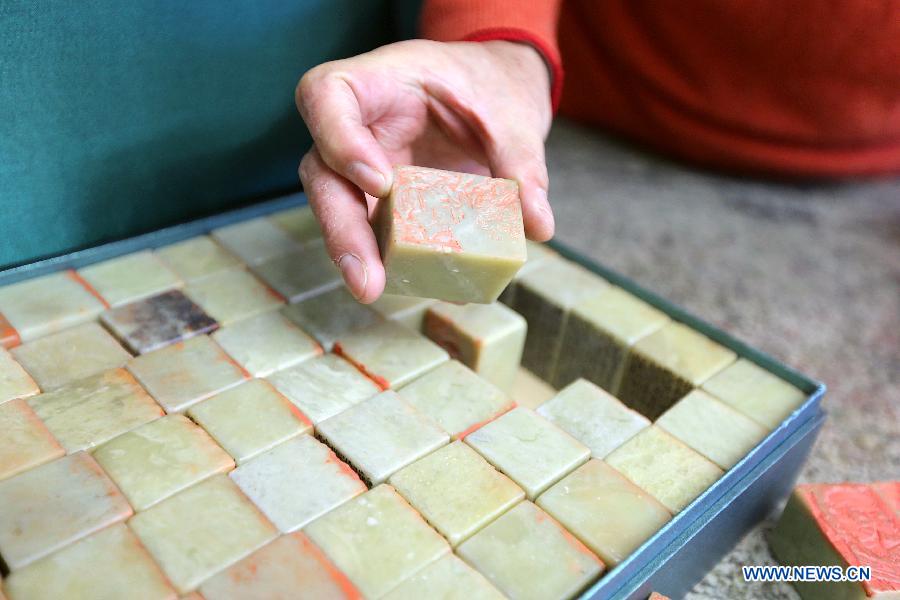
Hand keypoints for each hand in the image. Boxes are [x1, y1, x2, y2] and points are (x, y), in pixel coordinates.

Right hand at [296, 39, 553, 302]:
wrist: (494, 91)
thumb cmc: (489, 86)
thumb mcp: (511, 114)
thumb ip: (521, 161)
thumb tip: (537, 224)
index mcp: (378, 82)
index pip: (326, 96)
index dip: (339, 140)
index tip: (381, 184)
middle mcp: (358, 126)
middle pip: (322, 172)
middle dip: (340, 228)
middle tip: (366, 278)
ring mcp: (362, 166)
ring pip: (338, 210)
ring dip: (356, 253)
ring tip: (376, 290)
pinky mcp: (381, 202)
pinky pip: (376, 233)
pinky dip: (394, 260)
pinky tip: (421, 284)